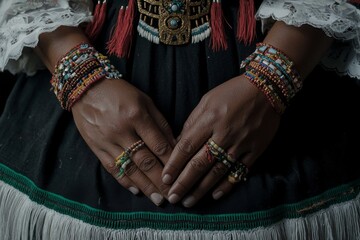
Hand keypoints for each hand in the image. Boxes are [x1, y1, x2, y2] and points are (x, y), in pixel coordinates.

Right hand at [72, 78, 175, 205]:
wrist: (85, 89)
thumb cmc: (120, 92)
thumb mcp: (144, 100)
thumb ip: (160, 122)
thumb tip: (174, 144)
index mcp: (137, 116)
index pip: (159, 145)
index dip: (172, 162)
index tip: (182, 174)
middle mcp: (122, 130)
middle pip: (146, 161)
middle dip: (161, 180)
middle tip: (173, 194)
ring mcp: (108, 141)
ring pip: (130, 168)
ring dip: (146, 186)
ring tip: (158, 199)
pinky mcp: (96, 148)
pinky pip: (112, 168)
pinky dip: (125, 181)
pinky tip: (137, 190)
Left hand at [162, 75, 280, 206]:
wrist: (266, 88)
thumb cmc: (232, 92)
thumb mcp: (207, 100)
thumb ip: (192, 122)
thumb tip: (179, 144)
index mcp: (209, 119)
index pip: (186, 147)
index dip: (174, 165)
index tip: (165, 178)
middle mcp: (224, 134)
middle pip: (200, 163)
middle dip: (184, 183)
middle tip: (173, 198)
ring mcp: (241, 144)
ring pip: (218, 172)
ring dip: (202, 189)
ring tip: (189, 202)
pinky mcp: (255, 150)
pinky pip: (239, 171)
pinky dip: (227, 185)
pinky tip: (215, 195)